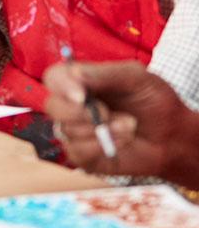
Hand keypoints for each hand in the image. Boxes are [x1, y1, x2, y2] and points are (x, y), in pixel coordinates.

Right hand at [44, 60, 198, 185]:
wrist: (173, 136)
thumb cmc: (154, 101)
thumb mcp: (136, 78)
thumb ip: (105, 73)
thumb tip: (75, 74)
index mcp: (79, 81)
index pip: (53, 78)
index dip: (62, 86)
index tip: (82, 96)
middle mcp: (72, 105)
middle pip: (53, 106)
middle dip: (80, 113)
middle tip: (108, 113)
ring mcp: (75, 131)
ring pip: (67, 131)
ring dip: (102, 130)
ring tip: (128, 125)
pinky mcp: (83, 155)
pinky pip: (77, 152)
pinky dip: (102, 147)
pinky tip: (122, 141)